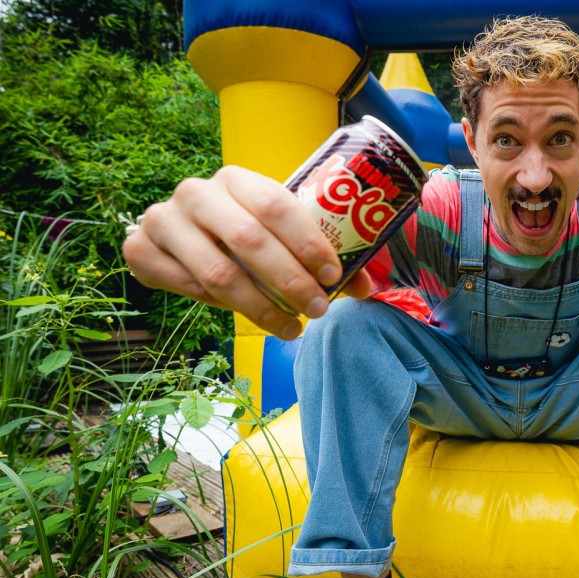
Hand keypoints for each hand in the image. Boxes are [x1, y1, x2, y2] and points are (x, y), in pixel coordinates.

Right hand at [122, 166, 370, 339]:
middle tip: (317, 309)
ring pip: (218, 273)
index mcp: (236, 179)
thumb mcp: (281, 235)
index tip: (334, 276)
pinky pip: (186, 288)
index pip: (277, 206)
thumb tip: (367, 288)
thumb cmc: (246, 233)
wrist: (184, 230)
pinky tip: (247, 317)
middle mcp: (196, 193)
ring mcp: (163, 219)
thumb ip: (320, 256)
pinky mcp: (140, 248)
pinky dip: (220, 308)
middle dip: (290, 281)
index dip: (308, 243)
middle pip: (249, 241)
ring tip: (293, 327)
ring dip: (261, 308)